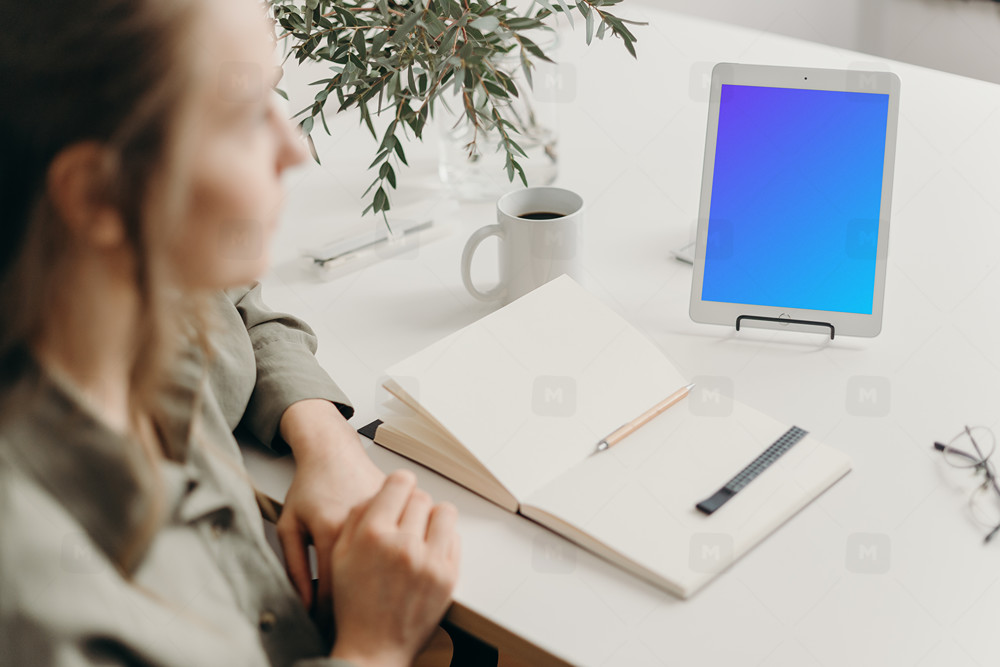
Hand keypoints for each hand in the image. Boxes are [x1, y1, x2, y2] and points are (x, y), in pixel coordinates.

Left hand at [276, 399, 385, 615]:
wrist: (333, 450)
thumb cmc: (311, 486)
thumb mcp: (290, 524)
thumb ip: (293, 565)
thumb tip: (304, 602)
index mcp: (331, 530)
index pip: (332, 588)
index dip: (327, 613)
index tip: (325, 624)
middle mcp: (362, 524)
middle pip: (363, 580)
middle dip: (354, 602)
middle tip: (348, 613)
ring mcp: (384, 516)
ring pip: (385, 561)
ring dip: (377, 579)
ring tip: (365, 591)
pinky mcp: (397, 510)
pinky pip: (397, 540)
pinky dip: (389, 555)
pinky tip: (379, 565)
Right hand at [328, 471, 459, 666]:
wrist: (373, 647)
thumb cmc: (354, 603)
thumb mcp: (340, 554)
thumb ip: (358, 516)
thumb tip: (380, 492)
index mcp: (373, 535)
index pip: (400, 482)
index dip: (399, 484)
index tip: (398, 489)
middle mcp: (403, 545)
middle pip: (421, 496)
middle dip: (412, 503)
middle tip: (403, 517)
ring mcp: (429, 561)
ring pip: (443, 512)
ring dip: (432, 517)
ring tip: (419, 530)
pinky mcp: (448, 576)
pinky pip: (454, 537)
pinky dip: (442, 538)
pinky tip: (427, 550)